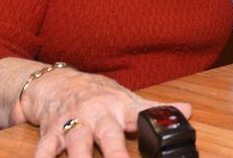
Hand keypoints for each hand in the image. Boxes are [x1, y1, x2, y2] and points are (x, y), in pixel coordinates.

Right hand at [19, 67, 190, 157]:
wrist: (57, 83)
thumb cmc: (96, 94)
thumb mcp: (127, 99)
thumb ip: (154, 109)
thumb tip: (188, 111)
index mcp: (120, 107)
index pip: (141, 117)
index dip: (152, 127)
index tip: (164, 144)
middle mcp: (97, 114)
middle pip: (109, 136)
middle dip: (116, 155)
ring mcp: (74, 123)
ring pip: (78, 144)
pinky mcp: (51, 132)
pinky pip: (45, 148)